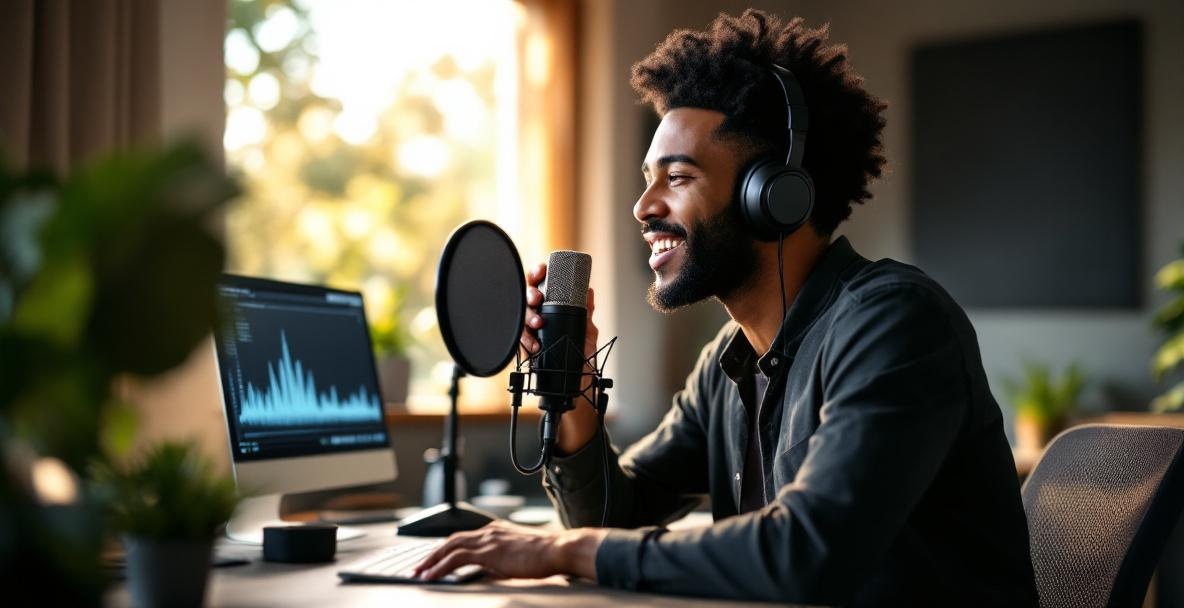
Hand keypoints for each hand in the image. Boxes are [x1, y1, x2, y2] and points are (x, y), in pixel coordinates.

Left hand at [413, 520, 606, 581]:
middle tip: (418, 567)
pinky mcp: (488, 551)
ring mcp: (488, 539)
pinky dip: (441, 566)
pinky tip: (432, 575)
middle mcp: (488, 531)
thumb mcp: (518, 554)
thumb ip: (502, 558)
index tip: (434, 559)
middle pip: (451, 539)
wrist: (558, 549)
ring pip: (449, 547)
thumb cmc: (545, 554)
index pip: (464, 537)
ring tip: (419, 572)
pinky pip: (456, 558)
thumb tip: (490, 569)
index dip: (446, 548)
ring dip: (431, 560)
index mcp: (496, 530)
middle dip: (432, 554)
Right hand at [519, 263, 599, 367]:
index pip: (541, 286)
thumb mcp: (587, 331)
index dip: (538, 275)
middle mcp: (539, 318)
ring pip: (520, 317)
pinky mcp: (526, 349)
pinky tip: (536, 344)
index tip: (541, 271)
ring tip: (538, 323)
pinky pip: (519, 340)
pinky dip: (526, 340)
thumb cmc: (581, 357)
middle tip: (537, 299)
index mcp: (552, 309)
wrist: (578, 383)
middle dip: (529, 294)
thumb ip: (586, 312)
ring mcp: (531, 333)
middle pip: (526, 298)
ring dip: (528, 317)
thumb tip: (589, 292)